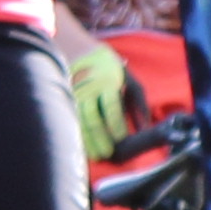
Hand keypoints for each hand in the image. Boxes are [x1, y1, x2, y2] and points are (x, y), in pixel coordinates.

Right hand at [64, 36, 138, 159]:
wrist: (81, 53)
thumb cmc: (112, 71)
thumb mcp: (130, 81)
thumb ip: (139, 105)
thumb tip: (145, 129)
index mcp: (107, 82)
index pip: (111, 107)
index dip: (116, 125)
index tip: (122, 139)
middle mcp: (88, 89)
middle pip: (93, 119)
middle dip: (100, 139)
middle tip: (107, 154)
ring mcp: (74, 95)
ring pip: (79, 122)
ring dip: (87, 141)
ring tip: (95, 156)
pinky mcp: (65, 100)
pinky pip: (71, 121)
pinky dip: (78, 135)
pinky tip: (84, 147)